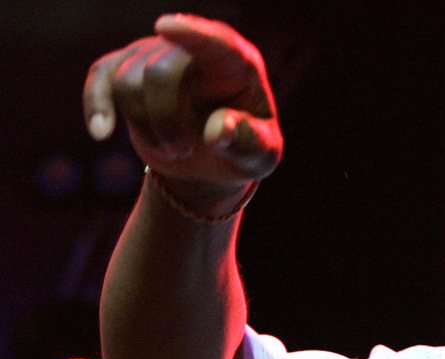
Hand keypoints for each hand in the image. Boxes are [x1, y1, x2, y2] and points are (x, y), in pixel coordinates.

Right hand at [83, 14, 282, 205]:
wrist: (213, 158)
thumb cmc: (242, 149)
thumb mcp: (260, 155)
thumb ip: (247, 142)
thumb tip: (217, 130)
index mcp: (237, 64)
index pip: (217, 42)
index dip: (193, 34)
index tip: (166, 27)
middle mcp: (195, 50)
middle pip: (160, 72)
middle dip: (164, 119)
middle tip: (182, 152)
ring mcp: (157, 54)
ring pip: (128, 81)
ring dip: (145, 127)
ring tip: (173, 150)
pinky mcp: (126, 69)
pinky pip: (100, 77)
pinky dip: (97, 106)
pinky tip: (101, 132)